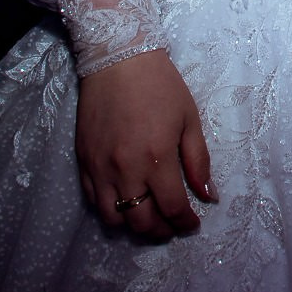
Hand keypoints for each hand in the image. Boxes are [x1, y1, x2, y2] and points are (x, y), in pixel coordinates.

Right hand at [78, 49, 215, 240]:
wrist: (118, 60)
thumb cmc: (160, 86)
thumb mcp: (189, 119)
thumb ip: (198, 161)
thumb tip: (208, 196)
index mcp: (157, 158)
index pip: (172, 208)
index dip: (185, 223)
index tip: (192, 223)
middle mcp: (126, 169)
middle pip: (142, 221)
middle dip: (161, 231)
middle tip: (172, 225)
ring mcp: (100, 167)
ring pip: (113, 218)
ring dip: (133, 225)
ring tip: (148, 217)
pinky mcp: (83, 161)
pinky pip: (92, 200)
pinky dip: (109, 208)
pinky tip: (124, 201)